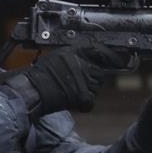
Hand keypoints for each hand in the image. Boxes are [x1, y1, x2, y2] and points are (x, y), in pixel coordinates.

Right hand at [14, 42, 131, 118]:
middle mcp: (85, 64)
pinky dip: (82, 101)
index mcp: (79, 51)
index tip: (120, 59)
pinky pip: (90, 99)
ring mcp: (87, 81)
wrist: (32, 91)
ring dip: (87, 88)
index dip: (112, 56)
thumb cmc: (41, 74)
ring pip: (96, 85)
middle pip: (100, 71)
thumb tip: (93, 54)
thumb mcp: (60, 54)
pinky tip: (69, 97)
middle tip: (77, 79)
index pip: (103, 51)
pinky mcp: (85, 97)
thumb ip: (77, 54)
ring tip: (69, 88)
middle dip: (93, 75)